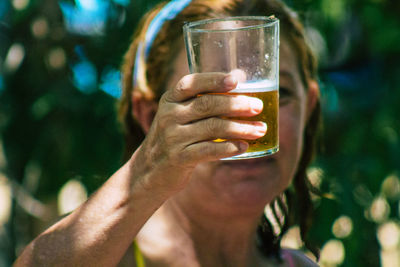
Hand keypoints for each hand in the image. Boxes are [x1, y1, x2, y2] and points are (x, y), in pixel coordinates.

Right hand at [130, 72, 266, 193]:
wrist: (149, 171)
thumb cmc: (174, 138)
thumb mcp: (178, 116)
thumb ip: (200, 103)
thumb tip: (240, 86)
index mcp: (170, 100)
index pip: (192, 83)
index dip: (215, 79)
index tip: (237, 79)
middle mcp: (169, 116)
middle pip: (207, 105)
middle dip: (236, 104)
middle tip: (258, 107)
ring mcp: (173, 137)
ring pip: (212, 128)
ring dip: (240, 128)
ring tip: (260, 129)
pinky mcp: (179, 158)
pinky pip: (209, 150)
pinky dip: (229, 148)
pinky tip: (244, 146)